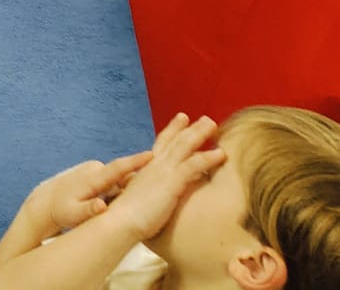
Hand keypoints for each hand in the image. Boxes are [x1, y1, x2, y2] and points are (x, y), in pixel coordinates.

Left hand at [23, 150, 154, 236]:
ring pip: (120, 179)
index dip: (135, 162)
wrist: (49, 201)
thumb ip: (89, 210)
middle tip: (162, 186)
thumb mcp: (74, 214)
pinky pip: (115, 180)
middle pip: (124, 175)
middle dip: (141, 180)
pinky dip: (123, 187)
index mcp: (92, 179)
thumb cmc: (62, 210)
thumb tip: (102, 206)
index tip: (152, 155)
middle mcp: (95, 170)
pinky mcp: (97, 173)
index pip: (117, 168)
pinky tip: (131, 197)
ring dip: (131, 186)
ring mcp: (96, 169)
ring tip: (149, 195)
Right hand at [105, 115, 226, 241]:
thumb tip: (155, 194)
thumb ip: (147, 192)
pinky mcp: (171, 183)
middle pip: (175, 141)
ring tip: (213, 124)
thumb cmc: (126, 217)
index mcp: (146, 169)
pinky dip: (207, 158)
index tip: (182, 118)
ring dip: (199, 133)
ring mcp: (163, 172)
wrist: (119, 221)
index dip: (172, 131)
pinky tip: (220, 154)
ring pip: (184, 146)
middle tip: (205, 118)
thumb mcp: (138, 198)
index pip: (162, 144)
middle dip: (189, 128)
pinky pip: (193, 166)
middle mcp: (154, 165)